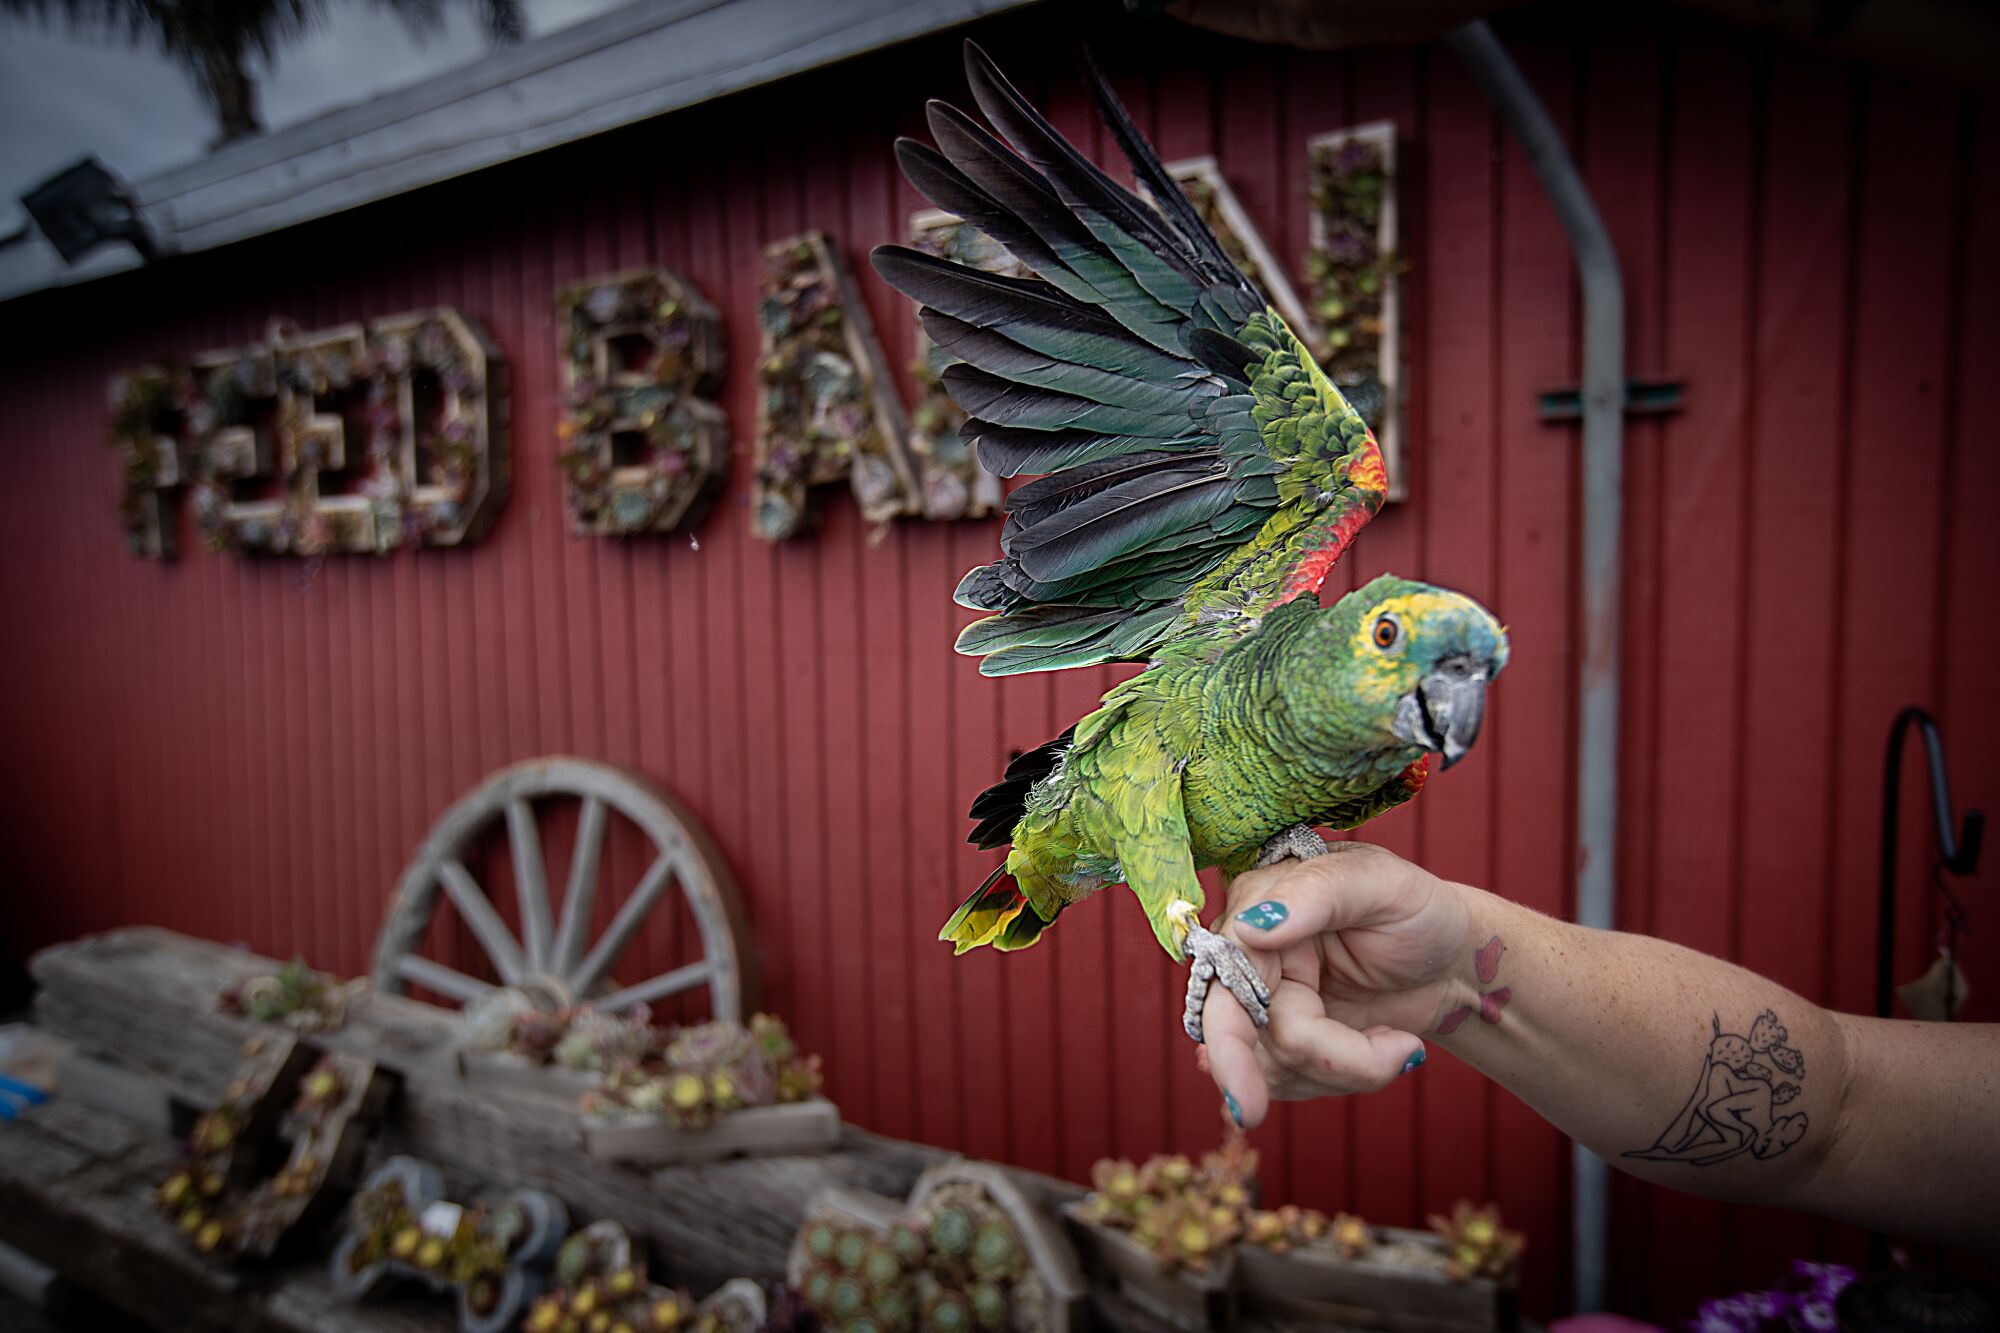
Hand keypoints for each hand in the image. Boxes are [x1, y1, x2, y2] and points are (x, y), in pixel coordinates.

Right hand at [1197, 842, 1472, 1127]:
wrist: (1451, 960)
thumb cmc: (1419, 910)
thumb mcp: (1382, 886)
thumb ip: (1317, 894)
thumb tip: (1250, 927)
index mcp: (1259, 905)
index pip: (1227, 982)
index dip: (1230, 1043)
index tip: (1243, 1098)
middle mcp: (1250, 956)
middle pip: (1239, 1034)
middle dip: (1271, 1070)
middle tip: (1280, 1103)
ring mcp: (1266, 1003)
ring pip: (1270, 1066)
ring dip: (1344, 1070)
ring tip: (1400, 1045)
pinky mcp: (1286, 1040)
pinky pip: (1291, 1081)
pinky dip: (1346, 1078)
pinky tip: (1384, 1049)